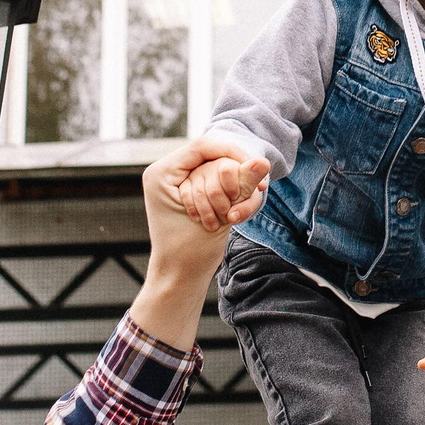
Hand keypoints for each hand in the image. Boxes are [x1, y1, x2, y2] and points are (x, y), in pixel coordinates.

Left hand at [132, 138, 268, 347]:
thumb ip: (240, 186)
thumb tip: (262, 161)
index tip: (257, 167)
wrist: (181, 277)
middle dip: (229, 183)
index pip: (203, 146)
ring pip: (218, 172)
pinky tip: (231, 215)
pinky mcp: (191, 190)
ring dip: (229, 195)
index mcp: (161, 173)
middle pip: (212, 159)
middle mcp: (167, 172)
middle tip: (236, 209)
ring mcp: (179, 181)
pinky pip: (218, 183)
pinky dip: (228, 198)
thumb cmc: (190, 254)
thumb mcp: (218, 215)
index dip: (233, 152)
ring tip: (228, 219)